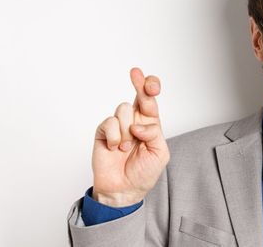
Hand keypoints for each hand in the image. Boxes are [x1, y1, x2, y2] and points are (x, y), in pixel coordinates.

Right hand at [91, 67, 169, 206]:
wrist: (123, 190)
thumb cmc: (143, 173)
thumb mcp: (159, 153)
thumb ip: (154, 134)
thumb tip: (138, 124)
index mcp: (149, 124)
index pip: (150, 101)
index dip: (150, 88)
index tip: (150, 83)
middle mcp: (134, 121)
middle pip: (137, 95)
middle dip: (139, 83)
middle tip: (136, 73)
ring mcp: (118, 126)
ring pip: (123, 109)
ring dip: (127, 130)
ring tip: (127, 147)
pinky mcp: (103, 132)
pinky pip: (109, 123)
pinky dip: (115, 137)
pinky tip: (116, 148)